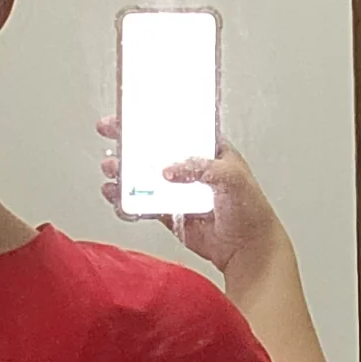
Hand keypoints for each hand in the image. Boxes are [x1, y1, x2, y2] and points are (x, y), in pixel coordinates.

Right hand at [96, 118, 288, 277]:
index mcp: (207, 150)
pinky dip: (126, 200)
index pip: (176, 128)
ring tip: (111, 168)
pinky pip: (142, 204)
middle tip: (109, 133)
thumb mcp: (232, 178)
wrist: (247, 249)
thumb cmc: (250, 210)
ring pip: (143, 176)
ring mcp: (176, 191)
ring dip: (123, 172)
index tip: (130, 112)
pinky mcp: (168, 212)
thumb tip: (168, 171)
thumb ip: (200, 169)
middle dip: (128, 140)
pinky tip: (116, 196)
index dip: (153, 118)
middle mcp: (189, 168)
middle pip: (153, 149)